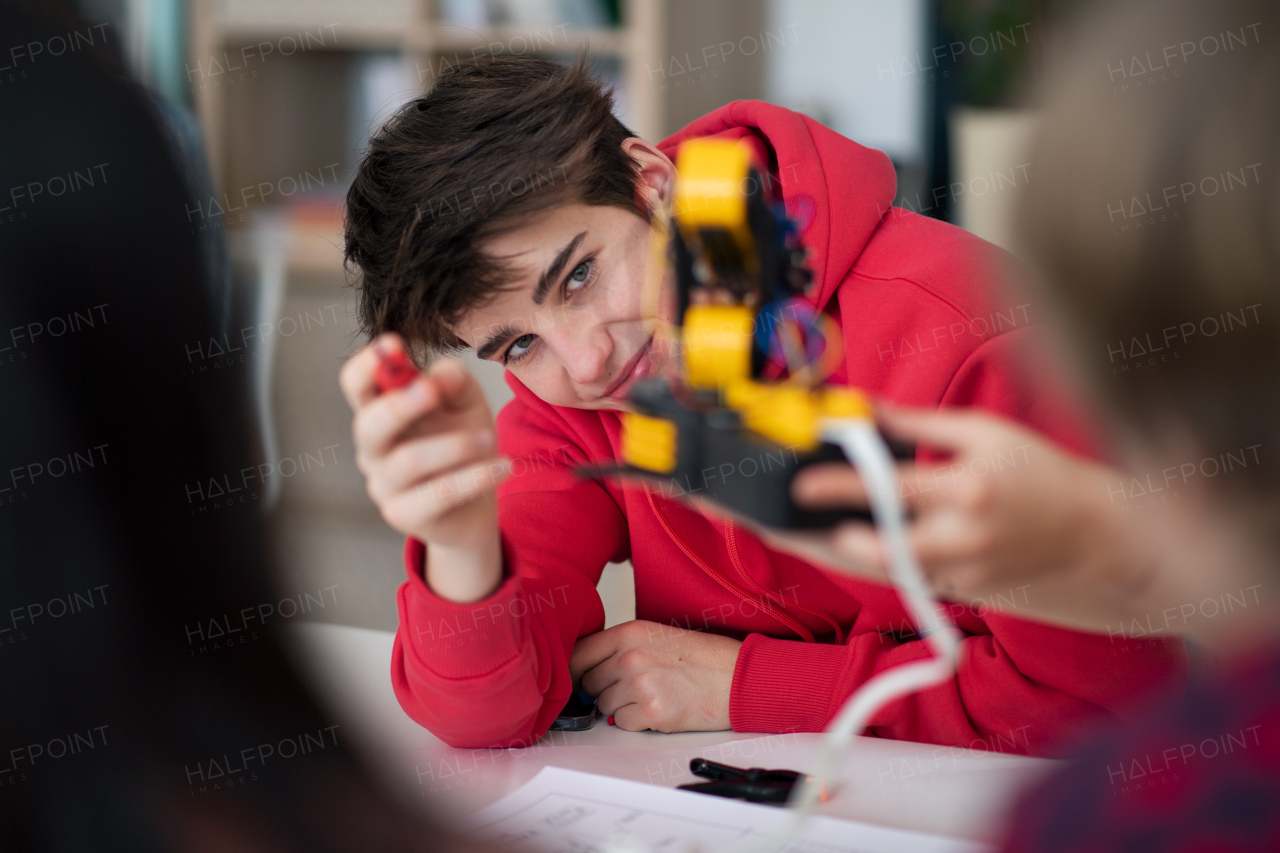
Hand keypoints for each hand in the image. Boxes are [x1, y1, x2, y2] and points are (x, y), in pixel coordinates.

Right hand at [339, 333, 507, 601]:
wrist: (476, 503)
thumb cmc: (463, 441)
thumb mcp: (466, 402)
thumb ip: (453, 381)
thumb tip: (438, 376)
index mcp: (381, 411)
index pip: (356, 385)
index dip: (367, 364)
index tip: (394, 344)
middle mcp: (374, 448)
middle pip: (368, 425)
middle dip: (399, 404)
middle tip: (432, 390)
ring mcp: (385, 485)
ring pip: (409, 461)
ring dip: (454, 445)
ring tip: (489, 439)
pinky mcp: (405, 515)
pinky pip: (439, 493)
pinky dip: (476, 477)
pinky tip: (504, 466)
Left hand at [570, 620, 741, 732]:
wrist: (738, 677)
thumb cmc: (703, 658)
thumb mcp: (657, 636)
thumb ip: (621, 647)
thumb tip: (587, 668)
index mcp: (629, 632)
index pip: (578, 653)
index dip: (575, 669)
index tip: (578, 678)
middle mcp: (630, 656)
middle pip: (589, 682)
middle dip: (604, 689)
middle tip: (632, 687)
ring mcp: (640, 684)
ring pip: (604, 706)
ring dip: (621, 707)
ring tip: (651, 695)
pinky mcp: (652, 712)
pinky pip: (623, 723)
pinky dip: (636, 722)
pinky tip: (658, 709)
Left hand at [772, 405, 1154, 631]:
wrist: (1094, 531)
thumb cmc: (1037, 470)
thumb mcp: (983, 431)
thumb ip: (918, 425)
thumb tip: (864, 412)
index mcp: (968, 489)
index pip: (891, 489)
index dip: (841, 486)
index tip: (801, 486)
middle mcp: (965, 537)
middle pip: (882, 550)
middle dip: (836, 541)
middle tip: (799, 524)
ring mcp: (966, 570)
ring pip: (891, 570)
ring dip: (850, 553)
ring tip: (810, 533)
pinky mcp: (968, 590)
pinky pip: (914, 577)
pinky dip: (884, 562)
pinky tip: (852, 544)